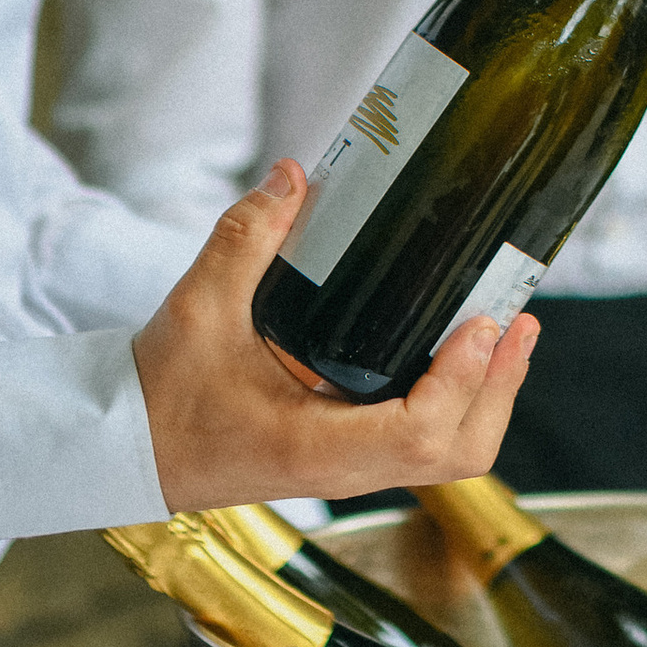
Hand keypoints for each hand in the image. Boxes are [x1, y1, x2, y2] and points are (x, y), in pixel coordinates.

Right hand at [133, 161, 537, 514]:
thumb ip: (246, 240)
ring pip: (449, 453)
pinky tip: (462, 351)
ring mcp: (352, 466)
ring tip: (507, 332)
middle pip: (457, 453)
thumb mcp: (198, 310)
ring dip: (487, 394)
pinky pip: (424, 441)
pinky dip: (457, 400)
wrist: (129, 447)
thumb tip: (293, 179)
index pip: (419, 433)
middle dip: (498, 387)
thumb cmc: (161, 397)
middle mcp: (345, 467)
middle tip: (517, 321)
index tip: (483, 325)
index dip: (463, 382)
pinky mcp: (349, 455)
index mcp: (316, 447)